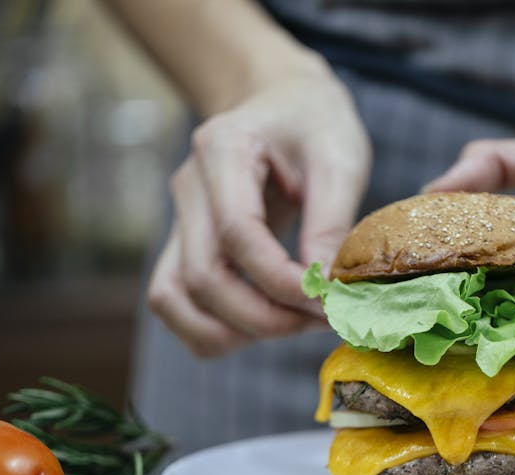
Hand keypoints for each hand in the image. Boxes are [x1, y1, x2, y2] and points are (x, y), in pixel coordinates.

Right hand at [147, 66, 371, 356]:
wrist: (285, 104)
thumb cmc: (315, 126)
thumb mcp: (341, 157)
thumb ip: (331, 221)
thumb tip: (323, 288)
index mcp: (222, 149)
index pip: (236, 233)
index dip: (280, 279)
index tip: (326, 300)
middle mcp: (188, 187)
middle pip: (202, 277)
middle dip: (264, 316)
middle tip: (320, 320)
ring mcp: (179, 219)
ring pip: (173, 299)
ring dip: (232, 331)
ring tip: (293, 326)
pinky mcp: (184, 246)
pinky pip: (176, 304)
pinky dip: (213, 330)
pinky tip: (265, 324)